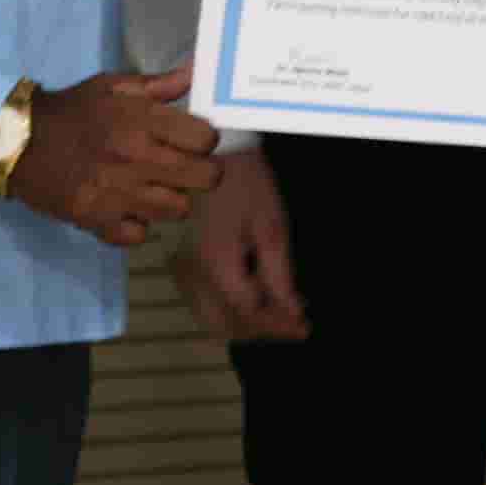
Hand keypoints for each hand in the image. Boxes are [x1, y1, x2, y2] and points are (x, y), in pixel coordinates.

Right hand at [9, 67, 221, 246]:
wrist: (19, 141)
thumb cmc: (73, 110)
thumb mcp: (112, 86)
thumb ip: (158, 85)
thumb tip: (195, 73)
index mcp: (143, 121)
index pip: (206, 138)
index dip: (205, 139)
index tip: (194, 140)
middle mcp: (137, 158)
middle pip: (204, 178)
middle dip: (202, 173)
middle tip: (186, 169)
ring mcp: (119, 193)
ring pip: (178, 209)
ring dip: (172, 200)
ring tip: (156, 188)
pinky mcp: (98, 221)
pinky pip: (140, 235)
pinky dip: (137, 226)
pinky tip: (128, 209)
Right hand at [175, 147, 309, 340]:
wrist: (211, 155)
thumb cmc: (245, 184)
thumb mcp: (271, 227)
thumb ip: (280, 274)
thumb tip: (292, 311)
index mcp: (216, 264)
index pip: (248, 312)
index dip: (279, 325)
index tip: (305, 326)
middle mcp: (193, 274)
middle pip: (226, 324)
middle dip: (263, 330)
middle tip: (294, 324)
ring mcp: (182, 270)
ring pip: (210, 318)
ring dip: (244, 324)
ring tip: (278, 313)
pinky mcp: (180, 264)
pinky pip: (201, 302)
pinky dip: (227, 310)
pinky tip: (253, 298)